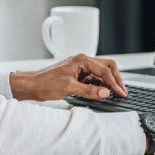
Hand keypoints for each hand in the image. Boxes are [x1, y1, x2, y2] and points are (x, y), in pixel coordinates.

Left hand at [9, 54, 127, 100]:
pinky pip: (94, 78)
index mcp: (81, 60)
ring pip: (101, 73)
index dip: (114, 83)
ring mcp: (80, 68)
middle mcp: (82, 61)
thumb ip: (89, 90)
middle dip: (116, 79)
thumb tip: (105, 92)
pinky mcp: (78, 75)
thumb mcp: (69, 88)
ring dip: (108, 82)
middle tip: (122, 91)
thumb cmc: (45, 83)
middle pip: (107, 67)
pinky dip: (100, 85)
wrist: (32, 85)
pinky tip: (102, 93)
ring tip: (115, 94)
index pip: (105, 70)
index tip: (121, 93)